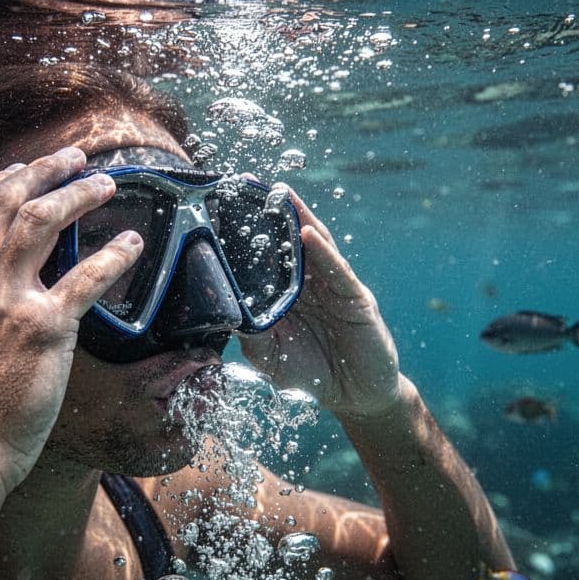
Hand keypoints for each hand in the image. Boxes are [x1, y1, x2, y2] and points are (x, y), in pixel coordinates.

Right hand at [0, 148, 142, 493]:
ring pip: (44, 222)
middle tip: (72, 158)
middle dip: (42, 170)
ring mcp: (6, 301)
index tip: (22, 173)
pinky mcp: (46, 330)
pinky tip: (133, 243)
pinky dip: (114, 255)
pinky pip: (87, 278)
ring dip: (78, 194)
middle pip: (7, 202)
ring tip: (105, 183)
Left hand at [239, 189, 401, 417]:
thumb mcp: (271, 357)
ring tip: (279, 194)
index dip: (249, 232)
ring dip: (298, 218)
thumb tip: (223, 312)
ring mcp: (334, 286)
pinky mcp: (355, 298)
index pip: (266, 255)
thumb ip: (251, 335)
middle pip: (290, 239)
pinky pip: (337, 271)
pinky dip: (323, 252)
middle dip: (272, 211)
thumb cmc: (312, 372)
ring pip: (315, 245)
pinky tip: (308, 235)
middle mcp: (310, 282)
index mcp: (287, 292)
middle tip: (249, 183)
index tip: (224, 207)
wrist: (355, 396)